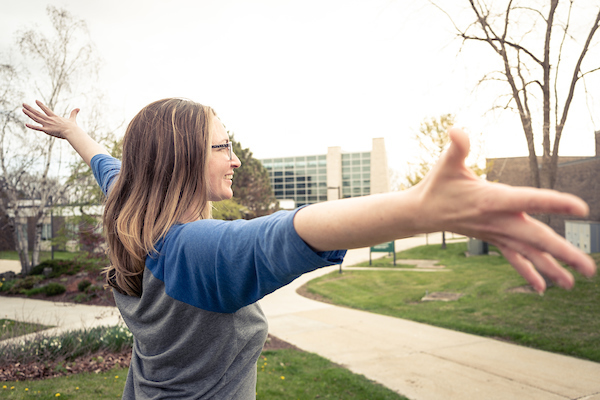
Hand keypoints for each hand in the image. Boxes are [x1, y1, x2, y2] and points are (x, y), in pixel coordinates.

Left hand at [22, 100, 80, 139]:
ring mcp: (47, 124)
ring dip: (29, 114)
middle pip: (37, 113)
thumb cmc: (72, 126)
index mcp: (54, 117)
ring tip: (23, 109)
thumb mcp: (72, 119)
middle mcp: (49, 119)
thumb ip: (73, 113)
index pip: (46, 109)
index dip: (41, 105)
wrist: (71, 131)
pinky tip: (26, 124)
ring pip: (36, 118)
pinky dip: (32, 126)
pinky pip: (38, 128)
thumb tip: (78, 108)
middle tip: (23, 104)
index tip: (36, 101)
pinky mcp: (47, 130)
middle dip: (30, 108)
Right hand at [416, 128, 595, 292]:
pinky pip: (514, 258)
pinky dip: (529, 272)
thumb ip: (457, 146)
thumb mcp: (446, 163)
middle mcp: (496, 220)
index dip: (554, 203)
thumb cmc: (437, 184)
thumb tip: (456, 129)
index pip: (527, 199)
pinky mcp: (493, 239)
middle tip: (589, 268)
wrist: (422, 213)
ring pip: (528, 253)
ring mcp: (496, 233)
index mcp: (490, 199)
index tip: (581, 208)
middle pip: (535, 237)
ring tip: (573, 284)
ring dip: (551, 268)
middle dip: (563, 252)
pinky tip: (543, 288)